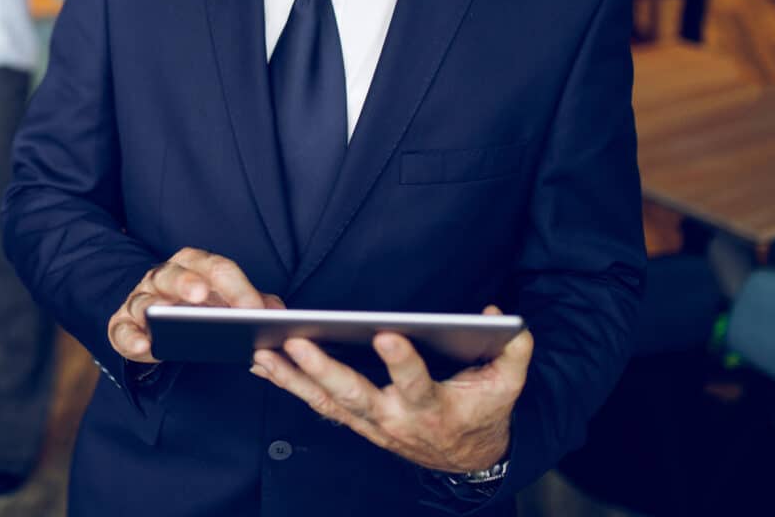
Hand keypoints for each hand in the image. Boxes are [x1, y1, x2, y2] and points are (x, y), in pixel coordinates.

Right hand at [108, 247, 282, 363]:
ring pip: (144, 299)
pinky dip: (131, 338)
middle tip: (201, 295)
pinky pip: (122, 330)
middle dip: (187, 282)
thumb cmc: (197, 307)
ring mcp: (141, 299)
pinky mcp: (122, 324)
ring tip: (167, 323)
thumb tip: (278, 312)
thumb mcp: (226, 302)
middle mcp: (164, 277)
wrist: (159, 319)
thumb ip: (251, 304)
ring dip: (154, 308)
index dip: (235, 287)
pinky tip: (145, 347)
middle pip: (174, 274)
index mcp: (194, 266)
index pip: (215, 268)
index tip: (253, 309)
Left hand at [250, 305, 531, 472]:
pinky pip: (317, 404)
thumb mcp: (506, 385)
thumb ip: (511, 351)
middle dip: (325, 370)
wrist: (466, 459)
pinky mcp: (355, 422)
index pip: (417, 383)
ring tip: (263, 352)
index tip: (388, 335)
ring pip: (327, 401)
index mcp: (433, 407)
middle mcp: (395, 419)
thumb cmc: (482, 412)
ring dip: (293, 378)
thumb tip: (499, 315)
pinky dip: (289, 385)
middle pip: (356, 395)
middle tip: (298, 343)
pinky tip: (264, 366)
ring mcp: (371, 423)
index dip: (403, 362)